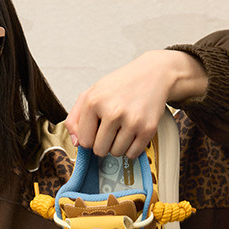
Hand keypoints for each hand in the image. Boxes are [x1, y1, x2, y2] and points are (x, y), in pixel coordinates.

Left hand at [64, 49, 207, 158]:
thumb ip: (75, 118)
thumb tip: (76, 143)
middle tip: (112, 128)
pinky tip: (133, 132)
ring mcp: (132, 120)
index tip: (97, 128)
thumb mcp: (91, 93)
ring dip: (119, 145)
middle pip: (99, 150)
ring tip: (123, 127)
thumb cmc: (120, 85)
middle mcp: (113, 111)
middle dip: (104, 143)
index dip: (90, 138)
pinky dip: (132, 147)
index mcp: (94, 101)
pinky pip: (132, 154)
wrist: (153, 74)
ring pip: (116, 153)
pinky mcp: (148, 128)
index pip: (84, 142)